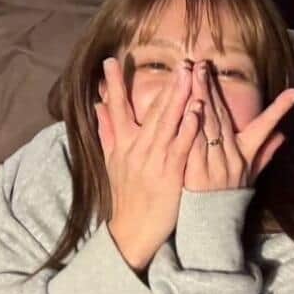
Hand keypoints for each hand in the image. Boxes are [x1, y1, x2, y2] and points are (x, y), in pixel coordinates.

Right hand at [96, 57, 200, 271]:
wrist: (130, 232)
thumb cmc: (124, 196)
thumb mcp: (111, 162)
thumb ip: (107, 131)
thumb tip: (97, 105)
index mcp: (122, 144)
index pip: (117, 108)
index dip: (114, 84)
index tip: (110, 61)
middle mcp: (136, 148)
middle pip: (153, 110)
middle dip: (168, 85)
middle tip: (180, 63)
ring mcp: (154, 160)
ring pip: (168, 122)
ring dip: (179, 98)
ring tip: (190, 76)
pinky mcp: (170, 173)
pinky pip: (181, 145)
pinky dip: (187, 127)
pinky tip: (196, 111)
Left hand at [184, 61, 293, 191]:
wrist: (211, 228)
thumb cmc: (229, 197)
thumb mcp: (250, 176)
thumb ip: (265, 153)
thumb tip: (284, 135)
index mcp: (246, 156)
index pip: (266, 128)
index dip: (281, 110)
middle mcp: (231, 158)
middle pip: (222, 117)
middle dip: (213, 88)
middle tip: (204, 64)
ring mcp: (212, 164)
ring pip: (206, 125)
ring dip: (198, 97)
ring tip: (191, 74)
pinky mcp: (193, 171)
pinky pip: (192, 142)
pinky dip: (190, 123)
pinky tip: (186, 105)